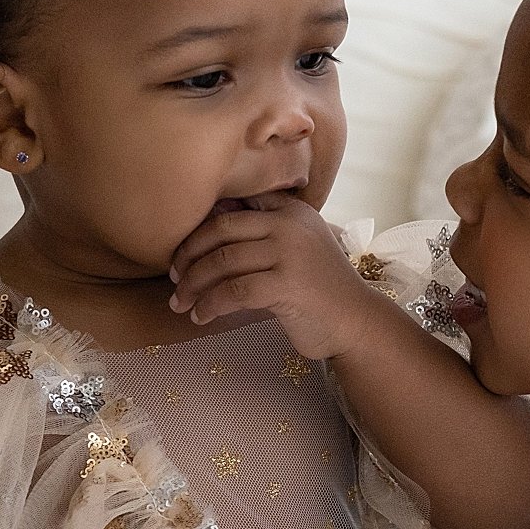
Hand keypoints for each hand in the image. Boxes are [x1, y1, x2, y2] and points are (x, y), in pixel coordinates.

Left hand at [165, 196, 384, 359]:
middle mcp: (290, 224)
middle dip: (188, 254)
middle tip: (173, 276)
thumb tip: (206, 232)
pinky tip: (201, 317)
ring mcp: (290, 253)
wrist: (357, 322)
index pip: (233, 207)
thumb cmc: (319, 290)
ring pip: (222, 261)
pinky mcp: (287, 285)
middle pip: (220, 229)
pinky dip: (210, 305)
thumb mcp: (296, 249)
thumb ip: (264, 235)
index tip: (181, 252)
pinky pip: (233, 291)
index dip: (200, 227)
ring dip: (193, 284)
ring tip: (180, 303)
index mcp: (290, 210)